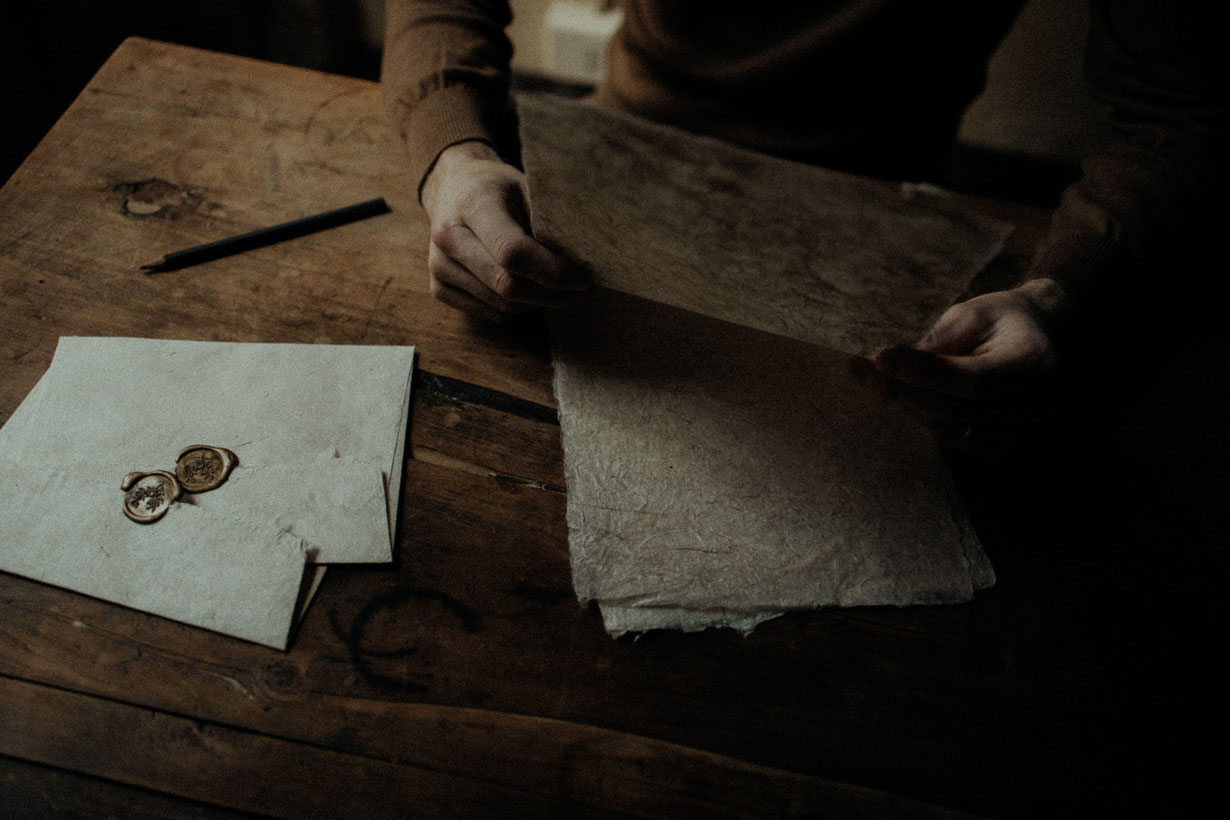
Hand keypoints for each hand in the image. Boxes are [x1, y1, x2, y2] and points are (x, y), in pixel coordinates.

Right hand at [421, 141, 588, 320]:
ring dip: (538, 303)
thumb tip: (583, 260)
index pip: (512, 252)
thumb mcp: (527, 187)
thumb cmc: (499, 188)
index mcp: (472, 203)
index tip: (582, 278)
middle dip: (552, 295)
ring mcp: (438, 264)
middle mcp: (447, 236)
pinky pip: (488, 313)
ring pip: (501, 305)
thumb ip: (549, 220)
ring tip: (560, 290)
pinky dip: (517, 309)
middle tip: (580, 291)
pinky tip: (531, 292)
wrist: (454, 187)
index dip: (552, 272)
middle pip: (507, 285)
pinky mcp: (438, 286)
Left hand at [846, 279, 1078, 450]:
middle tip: (856, 369)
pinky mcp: (1004, 444)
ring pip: (947, 427)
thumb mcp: (975, 312)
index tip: (877, 356)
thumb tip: (891, 362)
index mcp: (1034, 364)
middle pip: (953, 410)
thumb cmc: (1003, 317)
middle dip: (899, 390)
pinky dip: (923, 416)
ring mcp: (1022, 432)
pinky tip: (900, 393)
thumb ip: (940, 338)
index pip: (970, 381)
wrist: (1043, 336)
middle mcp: (1036, 406)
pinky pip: (952, 438)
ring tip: (870, 377)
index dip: (921, 373)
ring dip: (905, 403)